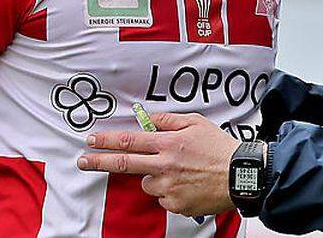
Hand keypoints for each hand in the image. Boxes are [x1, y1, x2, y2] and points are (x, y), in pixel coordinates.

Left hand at [78, 112, 240, 215]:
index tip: (91, 139)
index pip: (130, 139)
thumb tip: (147, 118)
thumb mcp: (195, 123)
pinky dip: (170, 191)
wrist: (240, 176)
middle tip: (82, 161)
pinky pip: (163, 198)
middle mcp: (165, 165)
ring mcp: (169, 187)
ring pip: (147, 183)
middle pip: (124, 163)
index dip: (107, 140)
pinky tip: (187, 184)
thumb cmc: (219, 147)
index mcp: (169, 143)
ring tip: (179, 172)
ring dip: (154, 177)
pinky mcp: (176, 204)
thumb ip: (168, 120)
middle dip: (99, 162)